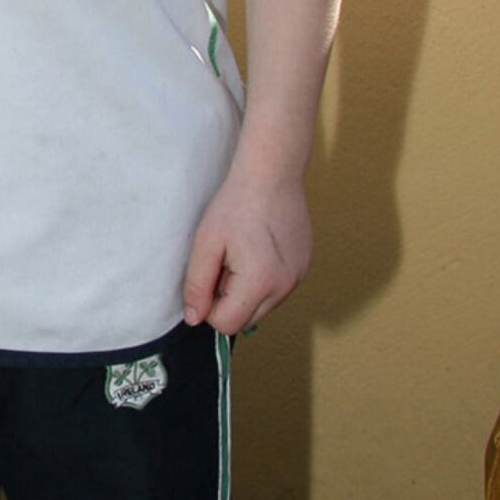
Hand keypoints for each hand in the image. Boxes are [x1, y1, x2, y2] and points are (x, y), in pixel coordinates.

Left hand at [182, 170, 311, 335]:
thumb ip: (196, 285)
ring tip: (242, 255)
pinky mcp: (303, 268)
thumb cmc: (236, 204)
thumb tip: (195, 319)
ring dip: (245, 291)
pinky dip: (262, 280)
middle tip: (225, 263)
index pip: (227, 324)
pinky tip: (257, 251)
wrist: (271, 174)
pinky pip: (276, 291)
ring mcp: (298, 277)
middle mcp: (285, 286)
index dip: (209, 306)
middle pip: (246, 320)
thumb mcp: (206, 244)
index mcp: (260, 281)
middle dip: (228, 299)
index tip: (209, 277)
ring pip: (262, 307)